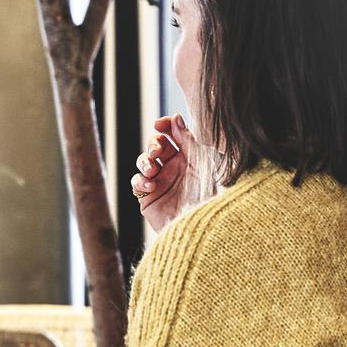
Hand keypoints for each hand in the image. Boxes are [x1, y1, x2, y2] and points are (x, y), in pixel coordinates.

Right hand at [131, 114, 197, 234]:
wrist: (204, 229)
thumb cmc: (210, 196)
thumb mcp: (202, 163)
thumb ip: (189, 140)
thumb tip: (176, 117)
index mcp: (189, 157)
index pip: (172, 134)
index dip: (164, 126)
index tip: (160, 124)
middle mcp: (174, 168)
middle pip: (155, 145)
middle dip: (153, 144)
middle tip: (157, 150)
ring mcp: (160, 182)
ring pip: (143, 161)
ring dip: (145, 161)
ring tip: (152, 170)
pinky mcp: (148, 198)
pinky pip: (136, 183)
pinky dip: (140, 180)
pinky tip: (150, 184)